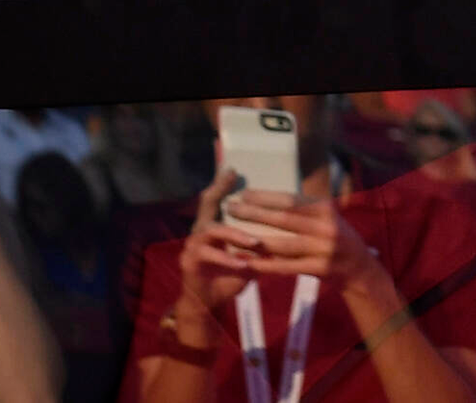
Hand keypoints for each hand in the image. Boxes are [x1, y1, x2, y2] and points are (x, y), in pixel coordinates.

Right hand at [172, 166, 253, 324]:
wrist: (207, 305)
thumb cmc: (228, 277)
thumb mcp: (247, 259)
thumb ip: (258, 247)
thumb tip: (285, 237)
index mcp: (213, 226)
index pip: (217, 200)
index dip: (222, 184)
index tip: (232, 170)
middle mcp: (200, 231)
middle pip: (207, 204)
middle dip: (219, 191)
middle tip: (231, 179)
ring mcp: (192, 245)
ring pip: (212, 230)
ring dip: (234, 235)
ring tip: (254, 242)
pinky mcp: (190, 262)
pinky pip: (209, 256)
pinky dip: (228, 259)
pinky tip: (243, 264)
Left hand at [213, 186, 382, 296]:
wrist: (359, 268)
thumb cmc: (335, 237)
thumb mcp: (325, 217)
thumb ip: (303, 209)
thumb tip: (267, 200)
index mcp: (325, 207)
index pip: (290, 199)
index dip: (265, 197)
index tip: (243, 194)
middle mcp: (325, 225)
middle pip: (283, 219)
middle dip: (254, 213)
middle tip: (231, 209)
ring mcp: (323, 248)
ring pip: (283, 244)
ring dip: (256, 240)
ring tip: (233, 236)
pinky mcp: (320, 269)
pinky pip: (287, 267)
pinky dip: (266, 265)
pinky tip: (249, 262)